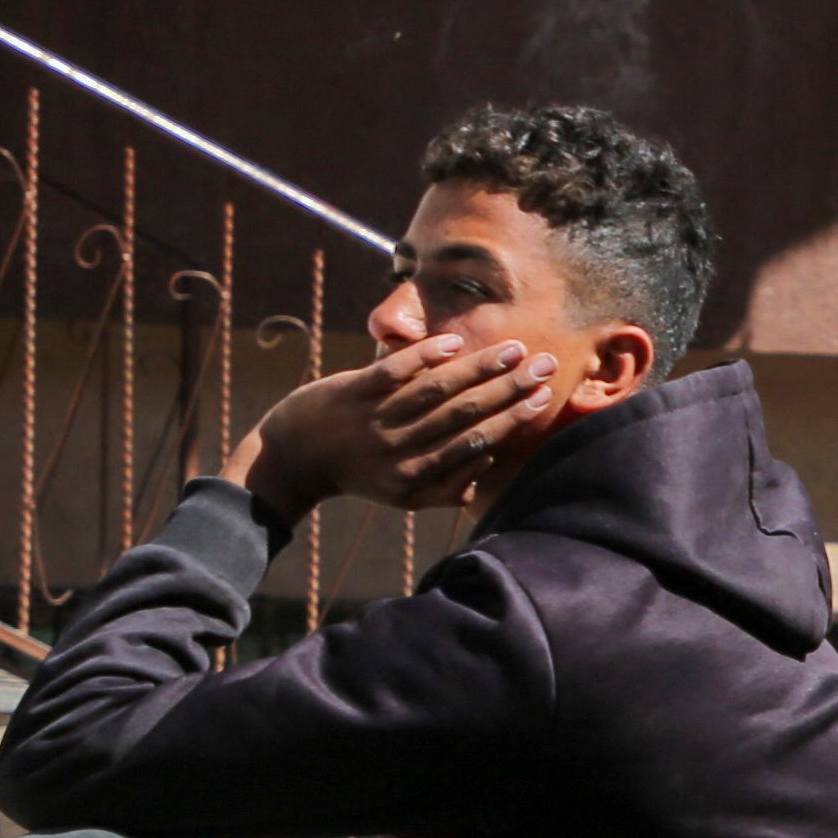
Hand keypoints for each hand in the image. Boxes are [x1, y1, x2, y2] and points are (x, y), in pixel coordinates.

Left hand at [231, 333, 558, 519]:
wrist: (293, 457)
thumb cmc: (358, 472)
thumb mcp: (401, 495)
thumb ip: (444, 489)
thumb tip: (487, 469)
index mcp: (416, 477)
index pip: (476, 444)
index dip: (513, 421)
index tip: (542, 399)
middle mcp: (398, 450)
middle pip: (465, 414)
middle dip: (510, 389)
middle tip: (544, 366)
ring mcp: (374, 419)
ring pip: (436, 390)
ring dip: (478, 368)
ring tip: (513, 350)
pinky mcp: (351, 391)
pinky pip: (393, 371)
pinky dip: (424, 356)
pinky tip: (454, 343)